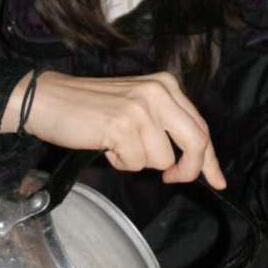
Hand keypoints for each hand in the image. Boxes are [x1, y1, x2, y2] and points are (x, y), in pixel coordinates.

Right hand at [1, 70, 224, 187]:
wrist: (48, 100)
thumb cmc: (92, 108)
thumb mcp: (138, 106)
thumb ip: (166, 126)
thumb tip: (194, 164)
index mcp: (167, 85)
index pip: (200, 127)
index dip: (210, 160)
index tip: (218, 181)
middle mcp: (159, 92)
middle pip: (196, 142)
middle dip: (188, 169)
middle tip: (170, 179)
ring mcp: (141, 108)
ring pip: (163, 159)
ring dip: (139, 161)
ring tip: (117, 144)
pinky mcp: (122, 126)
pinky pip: (136, 163)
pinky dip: (120, 162)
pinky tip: (105, 144)